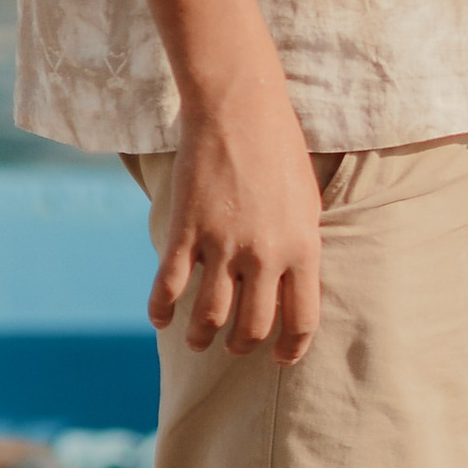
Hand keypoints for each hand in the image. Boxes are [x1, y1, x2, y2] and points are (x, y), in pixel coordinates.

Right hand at [151, 73, 326, 360]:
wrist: (239, 108)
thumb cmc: (280, 150)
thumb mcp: (307, 202)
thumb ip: (300, 246)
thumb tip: (293, 284)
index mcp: (303, 248)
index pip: (301, 319)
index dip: (291, 349)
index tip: (281, 359)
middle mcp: (265, 254)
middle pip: (253, 326)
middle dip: (243, 345)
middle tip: (233, 347)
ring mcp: (223, 243)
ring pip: (210, 314)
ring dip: (201, 335)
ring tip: (196, 340)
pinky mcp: (186, 229)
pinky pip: (169, 284)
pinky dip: (162, 308)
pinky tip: (160, 319)